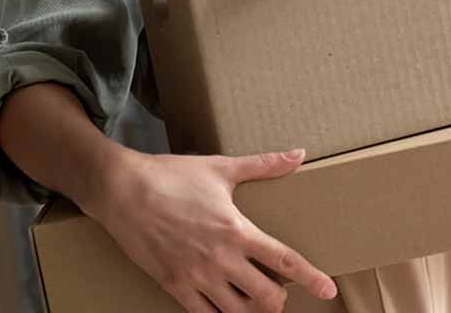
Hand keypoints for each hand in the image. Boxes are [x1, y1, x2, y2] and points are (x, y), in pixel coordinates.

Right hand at [87, 148, 336, 312]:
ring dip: (252, 311)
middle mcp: (221, 259)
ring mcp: (196, 277)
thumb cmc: (172, 177)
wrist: (122, 191)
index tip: (329, 290)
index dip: (311, 278)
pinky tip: (225, 309)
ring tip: (254, 301)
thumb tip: (299, 153)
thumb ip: (264, 165)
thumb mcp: (221, 168)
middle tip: (279, 291)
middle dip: (279, 299)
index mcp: (237, 230)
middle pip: (266, 297)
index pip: (285, 261)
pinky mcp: (174, 286)